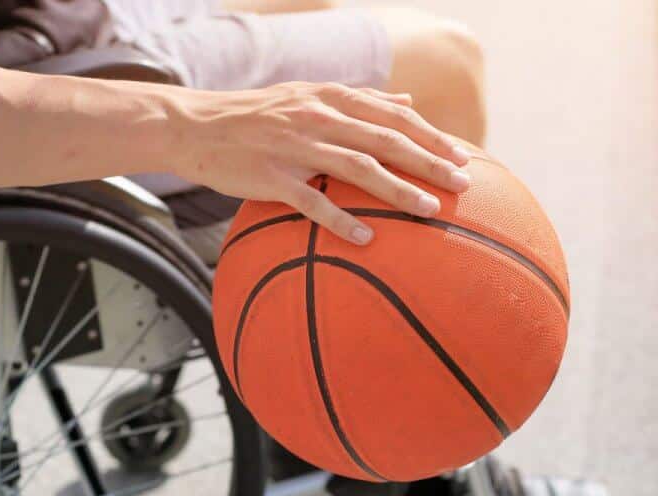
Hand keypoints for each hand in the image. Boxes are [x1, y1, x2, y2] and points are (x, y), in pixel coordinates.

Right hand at [167, 82, 471, 243]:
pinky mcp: (273, 176)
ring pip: (358, 167)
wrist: (196, 125)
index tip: (462, 155)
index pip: (392, 115)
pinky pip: (312, 201)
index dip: (430, 135)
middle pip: (385, 139)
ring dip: (397, 189)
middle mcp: (319, 117)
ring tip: (429, 209)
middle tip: (462, 184)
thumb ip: (359, 101)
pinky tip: (367, 238)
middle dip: (428, 161)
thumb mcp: (307, 95)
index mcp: (330, 98)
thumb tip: (409, 104)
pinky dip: (341, 219)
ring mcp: (296, 147)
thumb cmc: (254, 116)